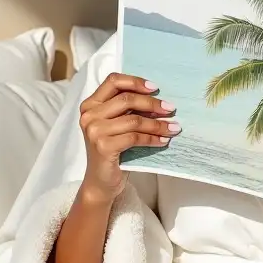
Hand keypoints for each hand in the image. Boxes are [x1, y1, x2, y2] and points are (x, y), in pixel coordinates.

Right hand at [79, 72, 179, 201]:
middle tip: (171, 109)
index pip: (113, 81)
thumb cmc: (113, 150)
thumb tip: (159, 98)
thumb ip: (128, 109)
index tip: (156, 88)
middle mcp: (89, 115)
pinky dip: (153, 138)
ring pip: (134, 120)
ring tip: (173, 127)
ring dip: (158, 124)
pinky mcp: (103, 147)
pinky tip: (164, 141)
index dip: (136, 81)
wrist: (101, 182)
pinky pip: (135, 137)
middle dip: (153, 104)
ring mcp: (94, 131)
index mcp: (90, 104)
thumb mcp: (117, 124)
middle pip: (127, 99)